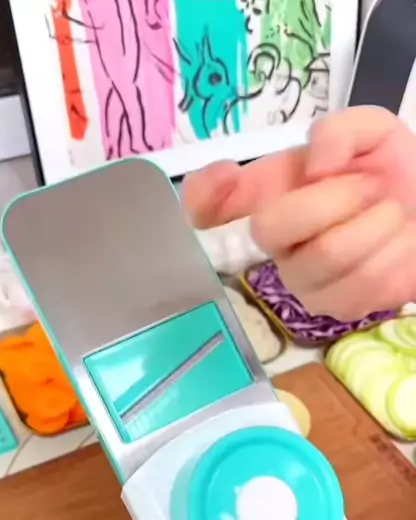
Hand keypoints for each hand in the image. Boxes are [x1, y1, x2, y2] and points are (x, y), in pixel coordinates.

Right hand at [182, 107, 415, 319]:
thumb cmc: (389, 171)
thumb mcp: (370, 131)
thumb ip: (340, 132)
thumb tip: (316, 167)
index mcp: (270, 194)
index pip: (206, 205)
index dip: (203, 197)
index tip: (227, 177)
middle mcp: (274, 242)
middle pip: (268, 227)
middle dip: (333, 199)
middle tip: (368, 187)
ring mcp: (300, 280)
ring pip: (325, 254)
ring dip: (376, 224)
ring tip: (390, 214)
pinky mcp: (333, 308)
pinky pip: (360, 282)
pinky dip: (392, 252)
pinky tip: (397, 242)